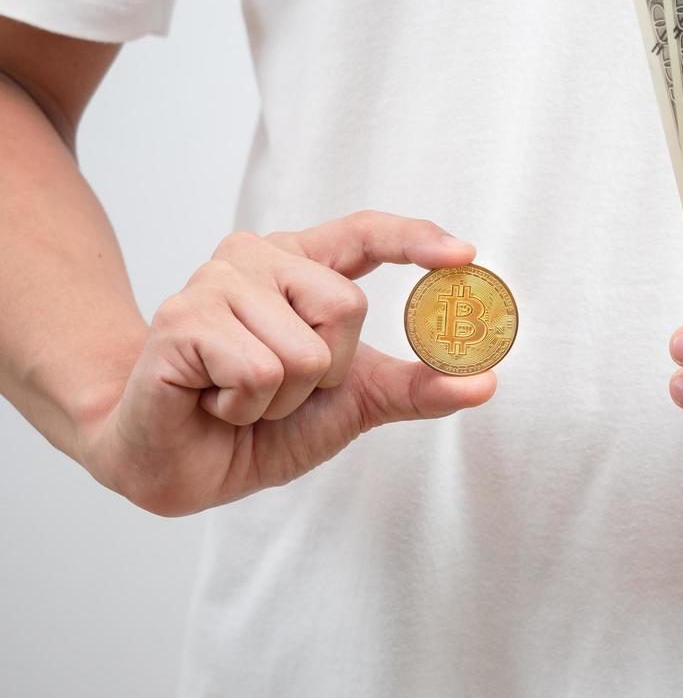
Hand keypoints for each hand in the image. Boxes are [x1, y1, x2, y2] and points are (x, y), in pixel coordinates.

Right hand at [79, 210, 495, 515]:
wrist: (181, 465)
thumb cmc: (262, 425)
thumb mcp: (354, 402)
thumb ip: (416, 386)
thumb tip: (485, 382)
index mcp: (300, 266)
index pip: (364, 233)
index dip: (415, 239)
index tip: (466, 255)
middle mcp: (257, 259)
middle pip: (348, 306)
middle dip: (328, 372)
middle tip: (281, 389)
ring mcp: (215, 282)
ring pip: (306, 350)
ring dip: (282, 399)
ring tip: (242, 398)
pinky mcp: (183, 319)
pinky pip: (261, 371)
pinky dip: (247, 408)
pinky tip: (214, 402)